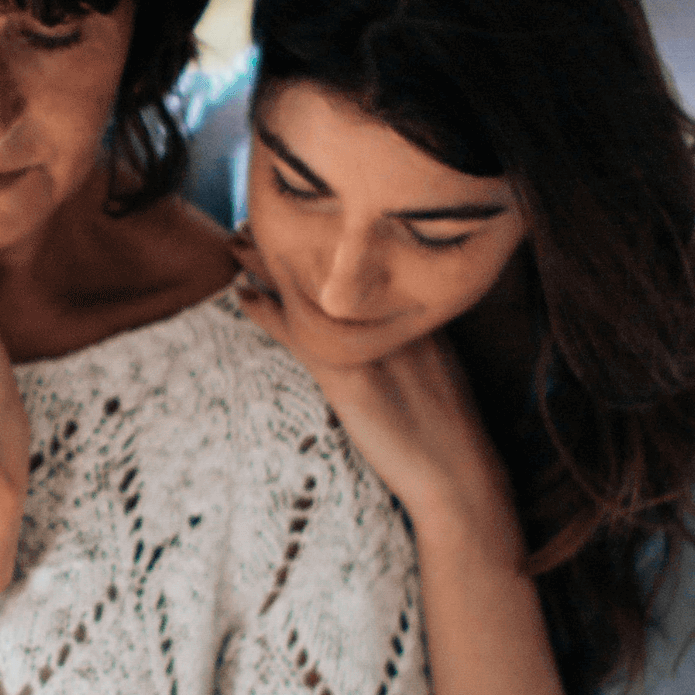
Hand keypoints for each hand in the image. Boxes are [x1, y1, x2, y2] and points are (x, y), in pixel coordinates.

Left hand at [229, 235, 517, 550]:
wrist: (458, 478)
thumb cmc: (447, 433)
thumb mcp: (435, 371)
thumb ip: (407, 341)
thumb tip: (372, 329)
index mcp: (419, 314)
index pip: (366, 262)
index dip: (328, 238)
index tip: (298, 216)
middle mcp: (395, 320)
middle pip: (336, 266)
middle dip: (293, 238)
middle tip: (253, 216)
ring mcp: (371, 346)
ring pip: (312, 292)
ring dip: (268, 264)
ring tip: (235, 241)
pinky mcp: (349, 378)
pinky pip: (300, 335)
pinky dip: (268, 314)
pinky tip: (243, 298)